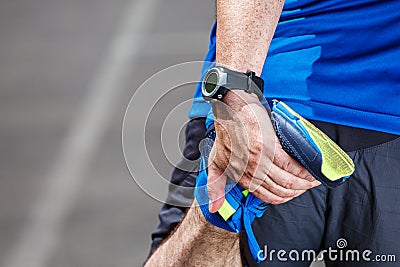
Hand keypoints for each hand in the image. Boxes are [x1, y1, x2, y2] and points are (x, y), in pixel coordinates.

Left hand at [208, 91, 319, 211]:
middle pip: (280, 190)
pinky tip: (310, 169)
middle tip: (309, 185)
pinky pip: (290, 165)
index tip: (294, 193)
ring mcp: (259, 160)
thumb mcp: (216, 163)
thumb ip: (216, 186)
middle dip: (298, 191)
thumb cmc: (225, 134)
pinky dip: (302, 170)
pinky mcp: (268, 147)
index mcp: (241, 177)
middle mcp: (251, 172)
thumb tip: (214, 208)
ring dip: (304, 182)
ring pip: (287, 180)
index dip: (284, 198)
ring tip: (314, 178)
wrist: (230, 110)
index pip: (267, 196)